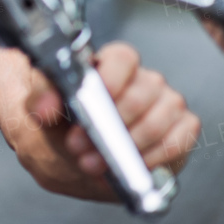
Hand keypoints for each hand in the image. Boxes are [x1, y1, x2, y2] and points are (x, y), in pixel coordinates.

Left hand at [20, 41, 200, 200]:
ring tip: (95, 162)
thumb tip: (45, 107)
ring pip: (157, 122)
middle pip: (140, 95)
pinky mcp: (182, 128)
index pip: (123, 57)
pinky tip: (130, 165)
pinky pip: (176, 142)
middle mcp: (144, 79)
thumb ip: (41, 101)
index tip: (94, 103)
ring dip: (125, 147)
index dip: (112, 79)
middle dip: (108, 127)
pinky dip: (151, 158)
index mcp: (112, 64)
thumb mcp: (45, 108)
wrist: (81, 152)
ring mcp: (167, 102)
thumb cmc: (67, 121)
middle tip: (80, 146)